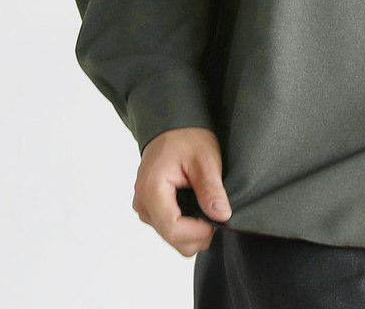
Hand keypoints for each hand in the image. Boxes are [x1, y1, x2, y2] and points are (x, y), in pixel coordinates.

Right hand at [131, 126, 231, 256]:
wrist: (172, 126)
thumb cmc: (187, 137)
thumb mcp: (205, 158)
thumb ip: (211, 188)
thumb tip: (222, 216)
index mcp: (151, 190)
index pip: (173, 229)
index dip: (199, 232)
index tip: (219, 219)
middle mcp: (142, 204)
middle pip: (173, 238)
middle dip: (198, 231)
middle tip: (216, 208)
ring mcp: (144, 208)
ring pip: (173, 237)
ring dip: (193, 227)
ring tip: (205, 201)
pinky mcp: (151, 209)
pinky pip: (170, 228)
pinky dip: (187, 223)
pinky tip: (196, 203)